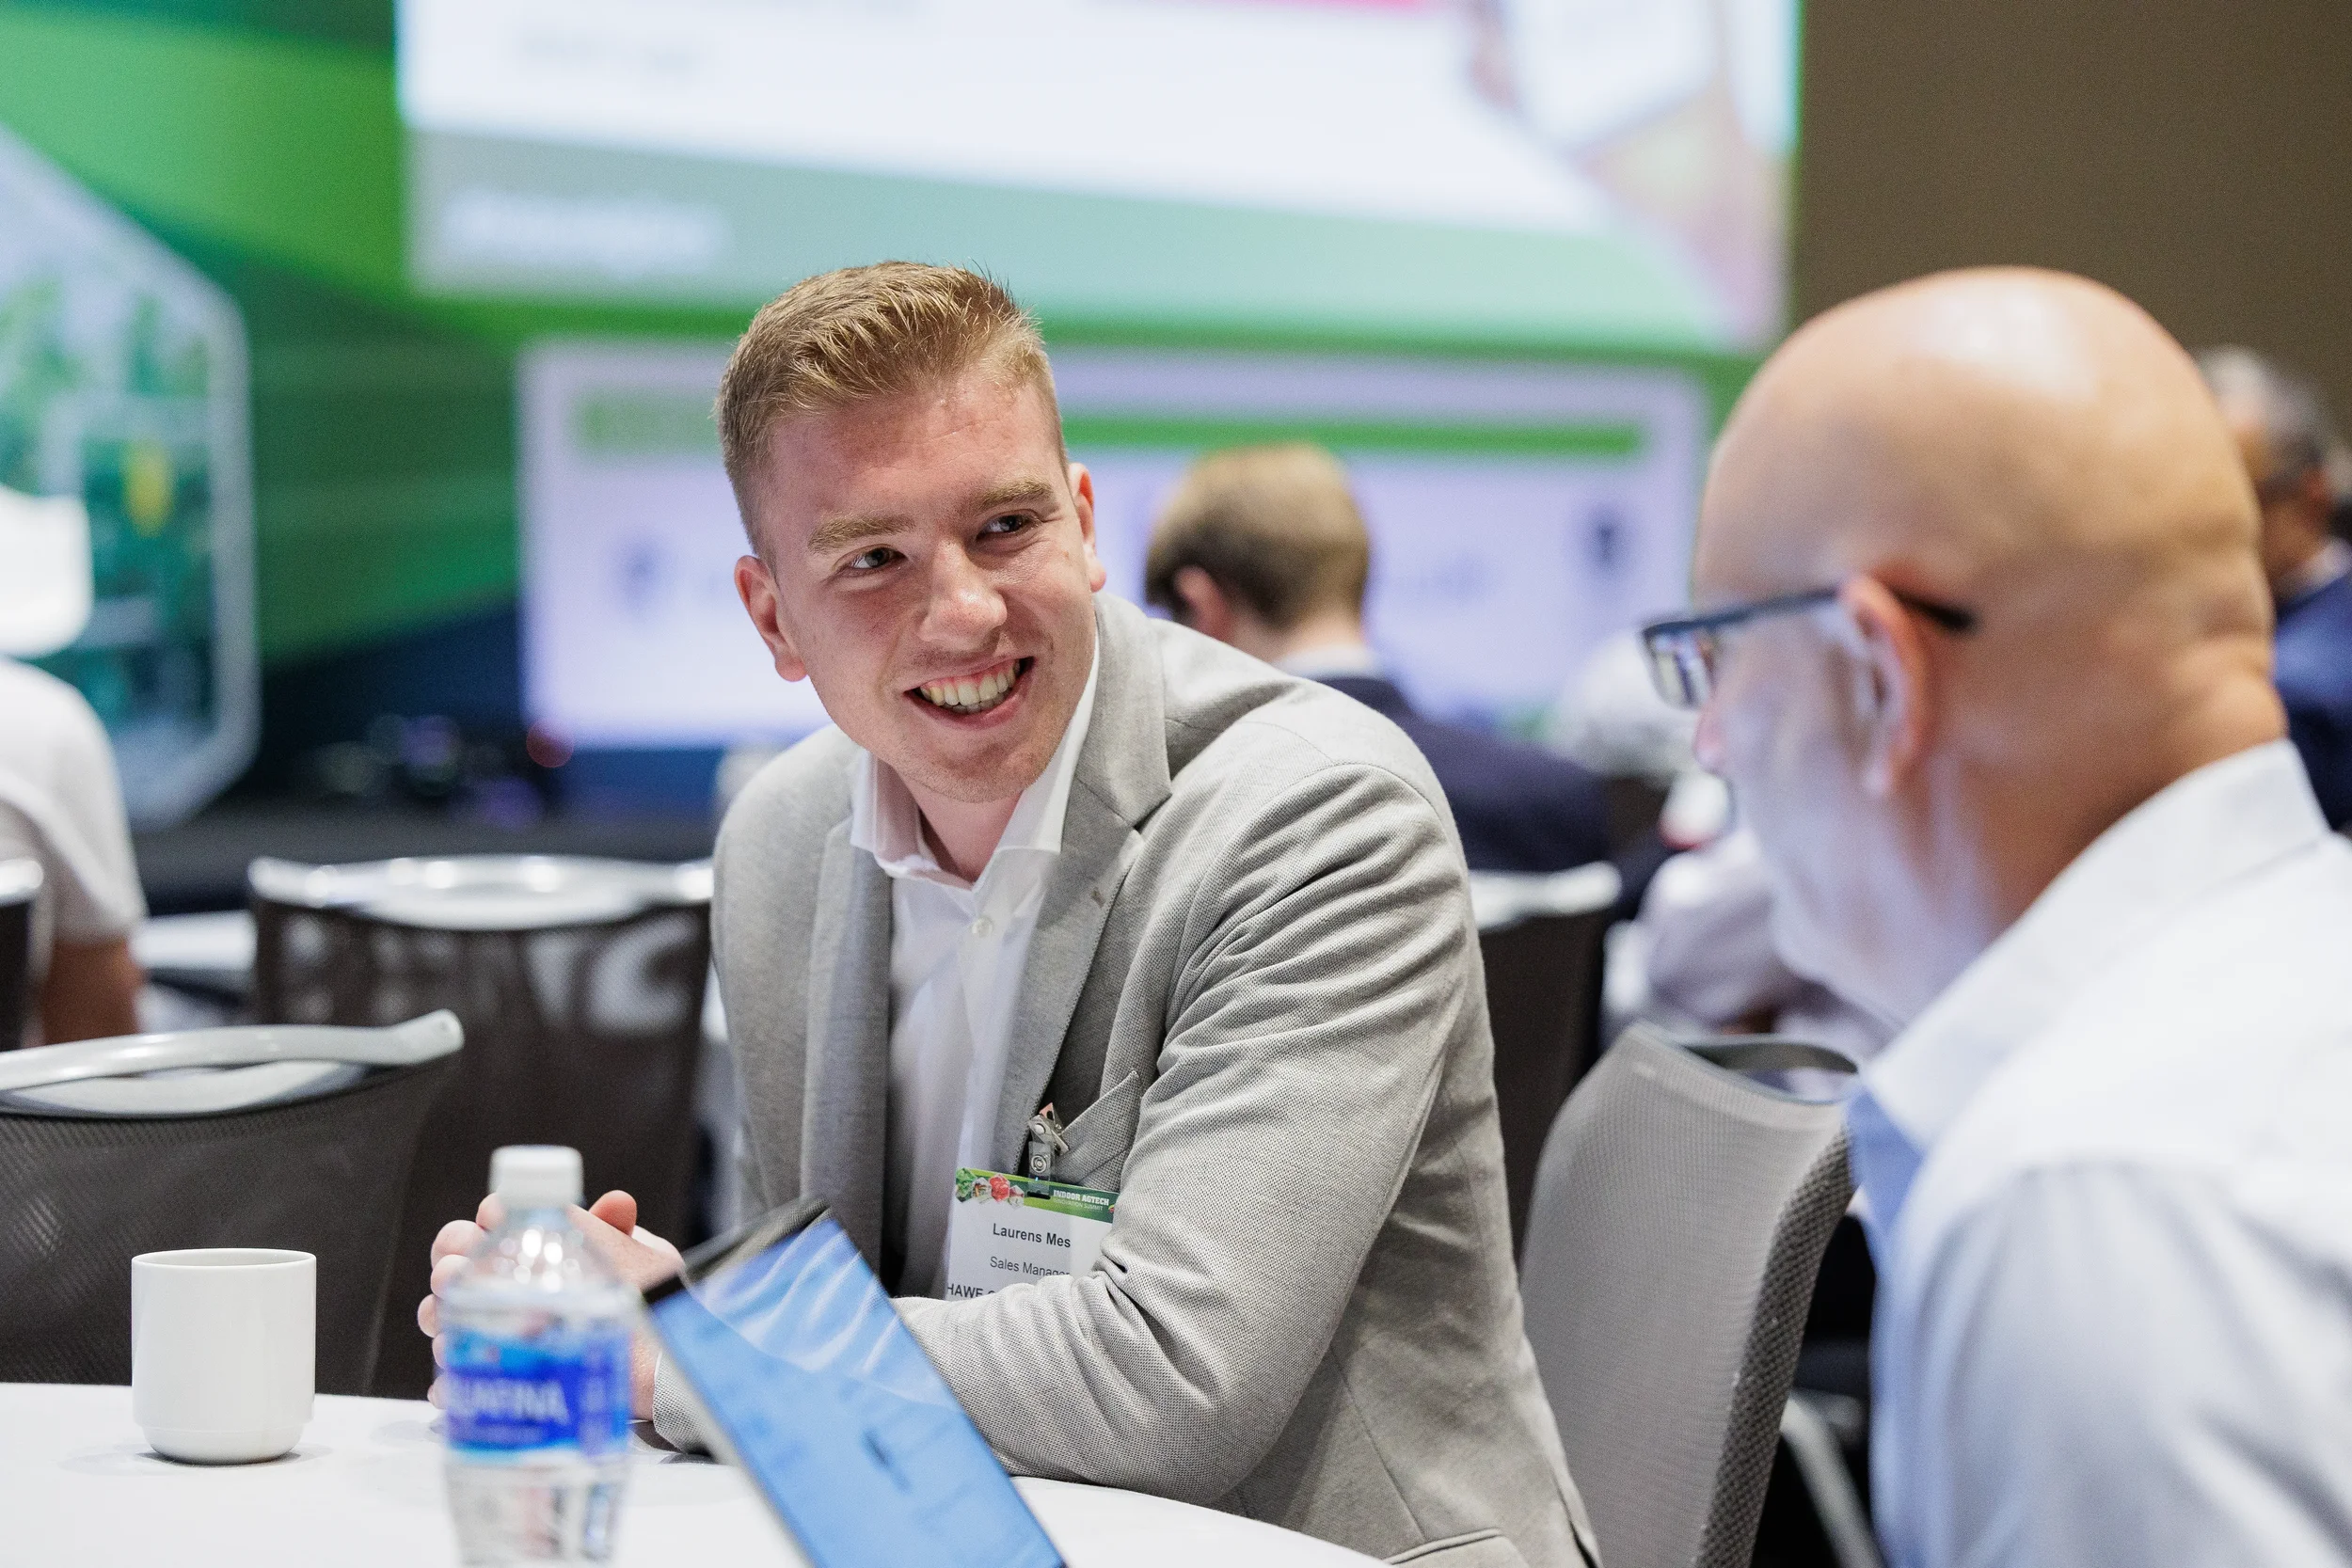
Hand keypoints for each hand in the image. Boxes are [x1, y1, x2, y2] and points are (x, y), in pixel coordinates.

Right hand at [418, 1189, 684, 1418]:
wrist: (664, 1364)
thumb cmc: (646, 1302)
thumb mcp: (638, 1261)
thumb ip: (615, 1231)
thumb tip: (616, 1204)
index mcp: (533, 1246)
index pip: (492, 1220)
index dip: (489, 1218)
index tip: (493, 1220)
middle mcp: (506, 1284)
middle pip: (452, 1265)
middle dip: (448, 1266)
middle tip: (456, 1276)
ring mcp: (495, 1329)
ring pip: (444, 1318)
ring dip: (443, 1320)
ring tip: (455, 1330)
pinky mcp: (498, 1375)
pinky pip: (457, 1380)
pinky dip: (451, 1382)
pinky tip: (456, 1386)